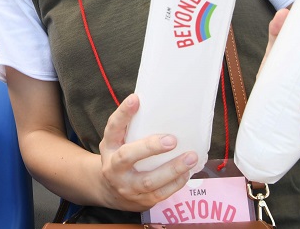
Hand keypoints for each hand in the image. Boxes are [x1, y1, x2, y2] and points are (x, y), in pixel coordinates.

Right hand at [97, 94, 197, 210]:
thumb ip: (131, 127)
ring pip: (148, 181)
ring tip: (190, 157)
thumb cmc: (120, 158)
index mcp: (108, 147)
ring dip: (172, 169)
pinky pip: (161, 193)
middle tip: (171, 140)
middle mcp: (113, 167)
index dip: (123, 113)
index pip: (113, 128)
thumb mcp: (117, 142)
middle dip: (149, 148)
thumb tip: (157, 105)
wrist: (110, 191)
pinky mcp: (141, 201)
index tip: (136, 99)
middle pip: (127, 157)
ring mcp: (127, 186)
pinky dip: (176, 183)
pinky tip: (187, 172)